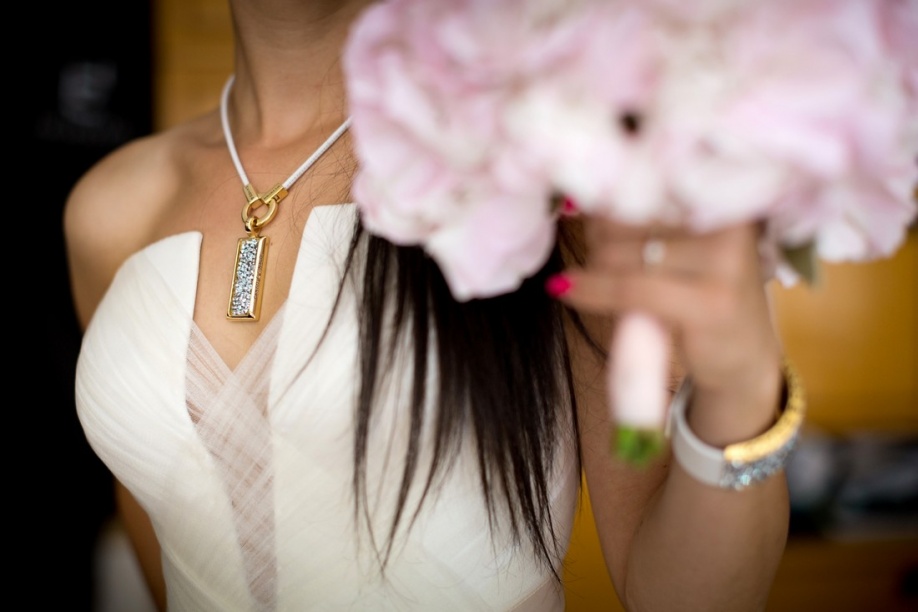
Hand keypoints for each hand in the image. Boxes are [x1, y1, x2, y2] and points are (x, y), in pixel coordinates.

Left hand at [553, 214, 783, 443]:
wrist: (743, 360)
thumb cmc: (701, 296)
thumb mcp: (681, 249)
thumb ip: (643, 220)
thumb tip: (577, 199)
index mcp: (726, 196)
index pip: (649, 181)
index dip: (610, 200)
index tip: (590, 217)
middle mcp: (731, 221)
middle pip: (631, 216)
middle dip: (599, 237)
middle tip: (594, 256)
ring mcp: (726, 261)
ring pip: (624, 254)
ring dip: (595, 266)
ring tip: (592, 278)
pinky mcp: (710, 302)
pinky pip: (630, 289)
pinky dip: (591, 290)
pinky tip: (565, 289)